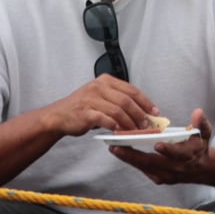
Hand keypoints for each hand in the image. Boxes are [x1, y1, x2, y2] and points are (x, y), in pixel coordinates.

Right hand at [43, 75, 161, 137]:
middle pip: (127, 100)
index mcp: (105, 81)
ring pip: (118, 111)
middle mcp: (98, 87)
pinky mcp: (85, 112)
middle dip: (140, 114)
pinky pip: (105, 119)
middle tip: (147, 125)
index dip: (146, 101)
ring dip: (130, 123)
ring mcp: (91, 99)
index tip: (155, 112)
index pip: (131, 90)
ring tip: (135, 131)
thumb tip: (143, 113)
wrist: (59, 115)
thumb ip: (119, 101)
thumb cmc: (82, 108)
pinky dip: (115, 126)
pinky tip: (120, 132)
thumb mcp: (101, 98)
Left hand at [114, 107, 214, 184]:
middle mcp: (176, 167)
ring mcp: (167, 175)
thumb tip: (198, 112)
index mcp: (189, 155)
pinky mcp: (159, 178)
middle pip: (153, 162)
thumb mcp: (205, 133)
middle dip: (134, 155)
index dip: (168, 150)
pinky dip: (132, 161)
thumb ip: (201, 123)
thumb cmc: (199, 148)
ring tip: (114, 148)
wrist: (201, 169)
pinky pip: (143, 169)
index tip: (157, 144)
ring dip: (129, 158)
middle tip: (118, 147)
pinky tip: (121, 152)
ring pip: (145, 167)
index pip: (178, 153)